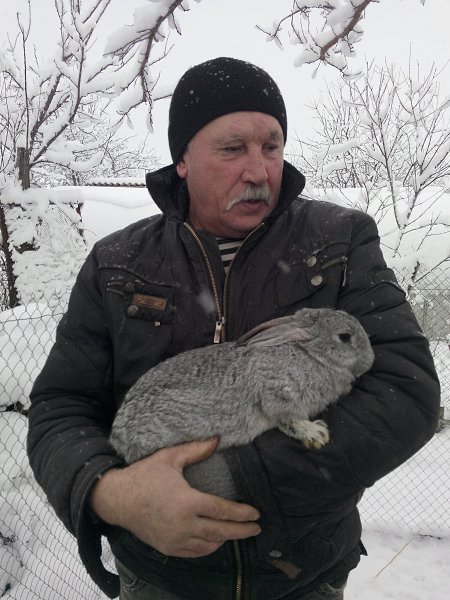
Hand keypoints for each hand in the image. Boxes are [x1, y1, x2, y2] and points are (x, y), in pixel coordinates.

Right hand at [89, 438, 260, 556]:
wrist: (118, 499)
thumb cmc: (145, 475)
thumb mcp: (170, 458)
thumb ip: (195, 450)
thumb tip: (217, 439)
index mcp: (186, 502)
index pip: (221, 510)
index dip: (241, 513)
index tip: (256, 513)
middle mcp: (183, 524)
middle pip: (220, 531)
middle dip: (241, 530)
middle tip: (257, 528)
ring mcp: (175, 539)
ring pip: (209, 545)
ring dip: (226, 539)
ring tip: (239, 532)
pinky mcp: (167, 547)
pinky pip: (194, 552)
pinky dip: (208, 547)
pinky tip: (215, 540)